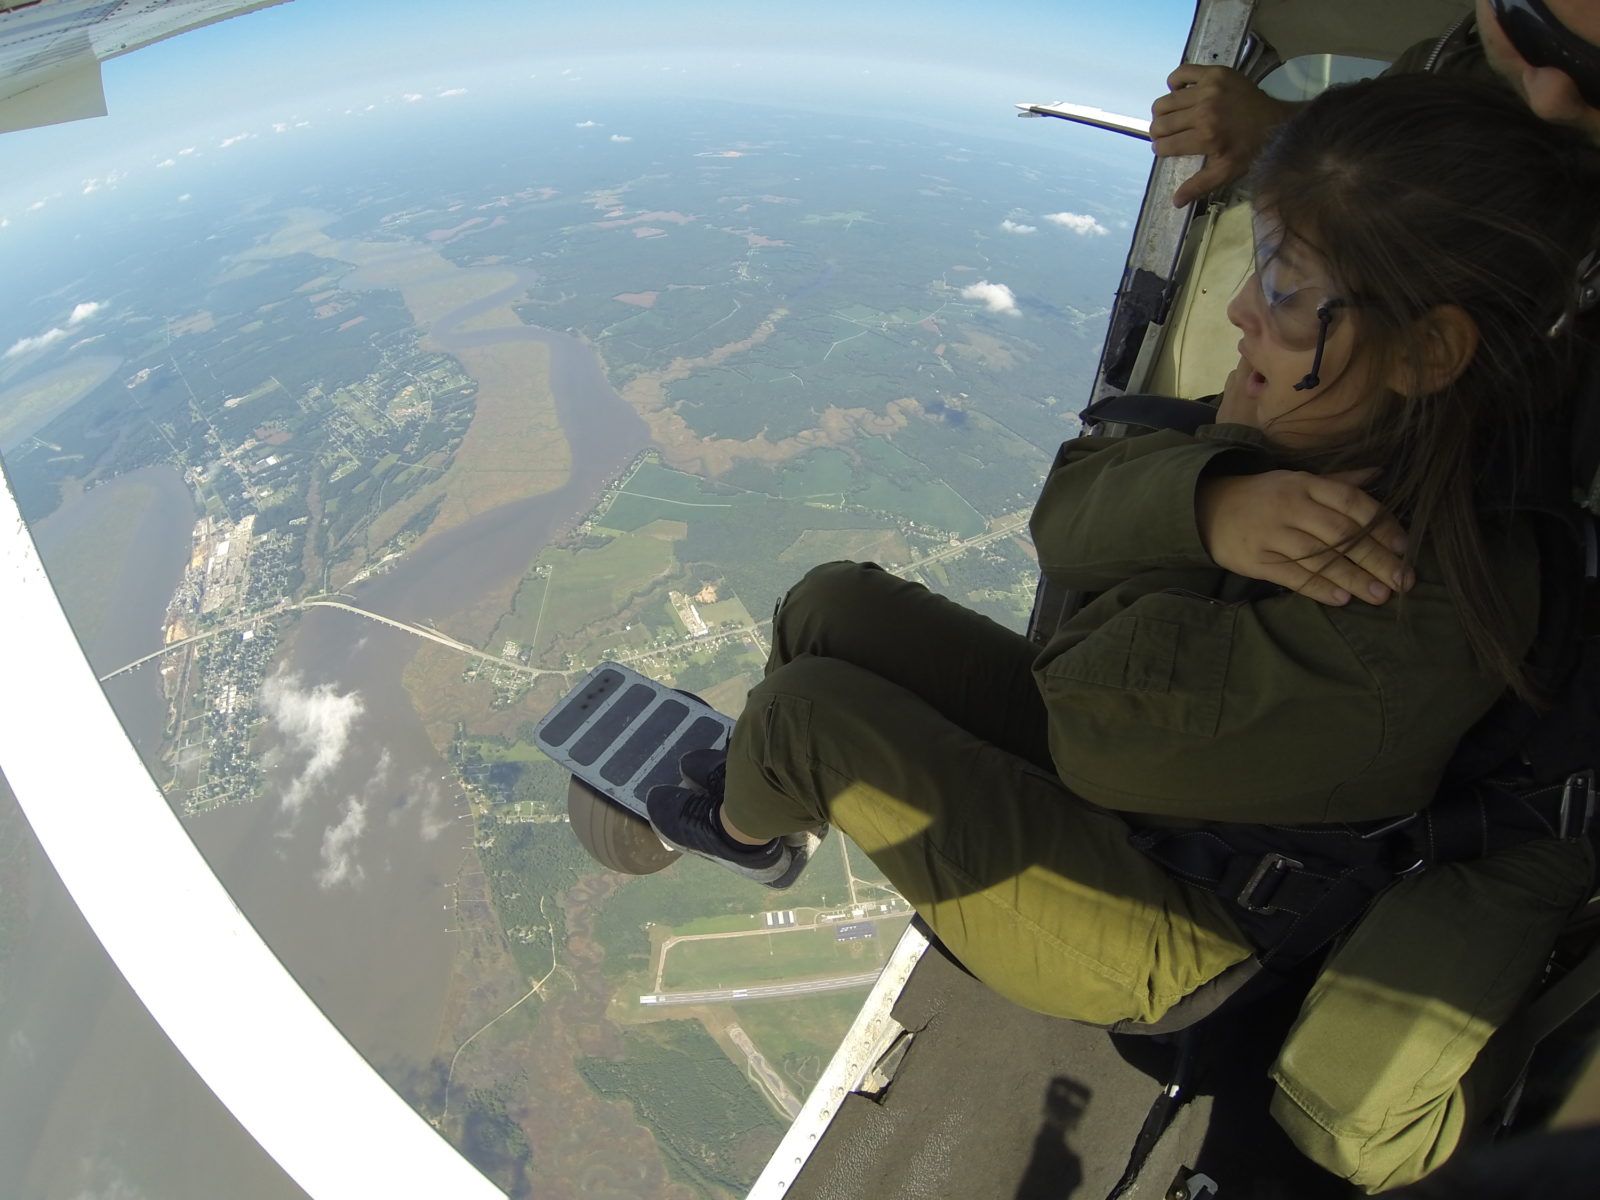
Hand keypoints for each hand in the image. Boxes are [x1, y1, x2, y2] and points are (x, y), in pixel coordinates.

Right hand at [1151, 65, 1299, 206]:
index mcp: (1205, 138)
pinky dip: (1174, 82)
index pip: (1165, 145)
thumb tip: (1175, 202)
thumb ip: (1199, 186)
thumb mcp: (1226, 172)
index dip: (1161, 149)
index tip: (1165, 148)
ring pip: (1166, 101)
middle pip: (1161, 123)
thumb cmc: (1249, 150)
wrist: (1275, 121)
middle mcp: (1204, 112)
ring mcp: (1209, 90)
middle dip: (1158, 132)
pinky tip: (1179, 92)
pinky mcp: (1215, 73)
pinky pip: (1181, 73)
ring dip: (1162, 112)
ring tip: (1170, 116)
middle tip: (1166, 134)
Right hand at [1196, 470, 1413, 605]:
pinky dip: (1318, 588)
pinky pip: (1292, 576)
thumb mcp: (1298, 480)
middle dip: (1376, 559)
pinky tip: (1341, 599)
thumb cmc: (1264, 496)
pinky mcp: (1256, 560)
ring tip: (1380, 595)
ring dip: (1354, 578)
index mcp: (1305, 484)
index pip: (1352, 503)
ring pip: (1320, 558)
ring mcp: (1271, 534)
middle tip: (1403, 580)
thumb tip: (1379, 473)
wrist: (1207, 509)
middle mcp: (1290, 507)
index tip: (1404, 546)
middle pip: (1341, 534)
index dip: (1382, 525)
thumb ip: (1339, 481)